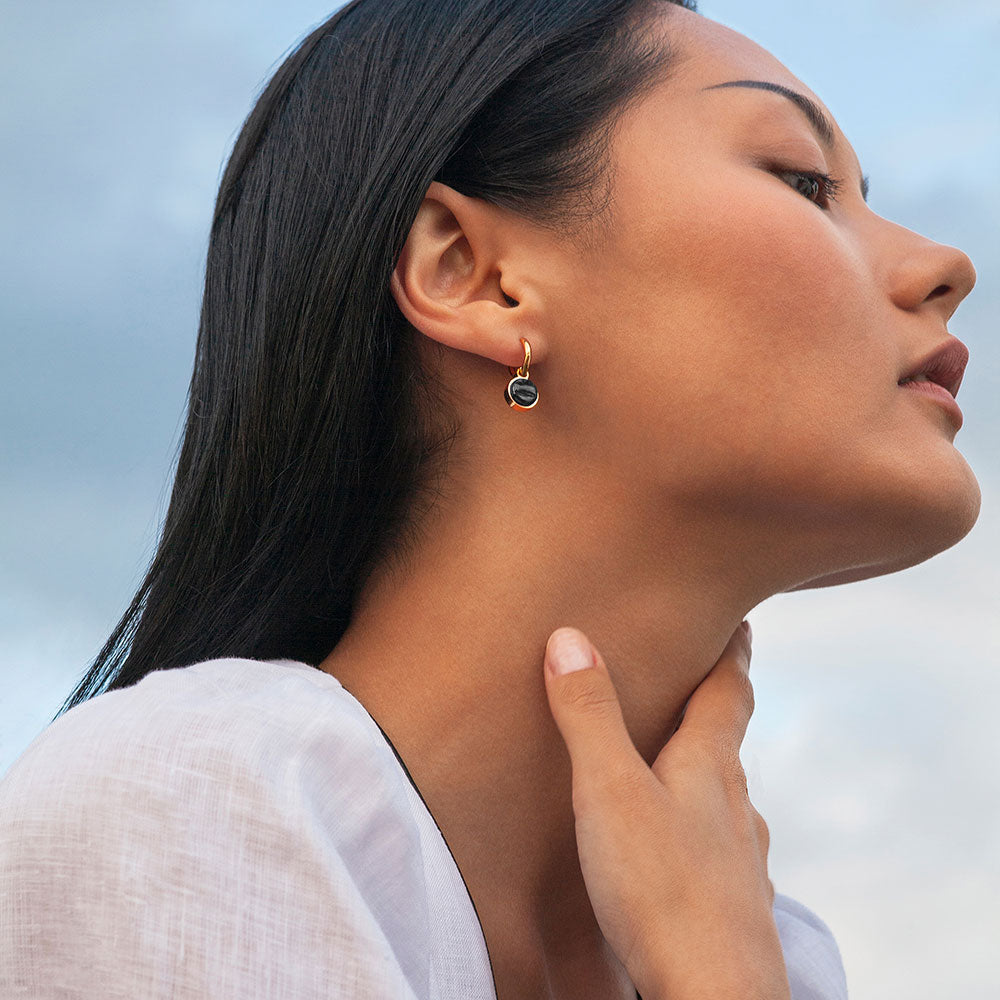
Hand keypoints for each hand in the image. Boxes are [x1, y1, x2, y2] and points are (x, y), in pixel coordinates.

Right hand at [542, 621, 789, 999]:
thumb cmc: (663, 893)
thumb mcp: (609, 792)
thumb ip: (589, 716)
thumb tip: (571, 636)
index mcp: (709, 768)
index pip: (729, 692)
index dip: (733, 652)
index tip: (741, 621)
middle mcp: (735, 809)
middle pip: (728, 744)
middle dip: (715, 710)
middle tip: (699, 683)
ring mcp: (741, 863)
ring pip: (727, 803)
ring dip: (706, 775)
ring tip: (682, 767)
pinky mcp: (734, 911)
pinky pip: (718, 853)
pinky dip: (700, 833)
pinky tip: (684, 854)